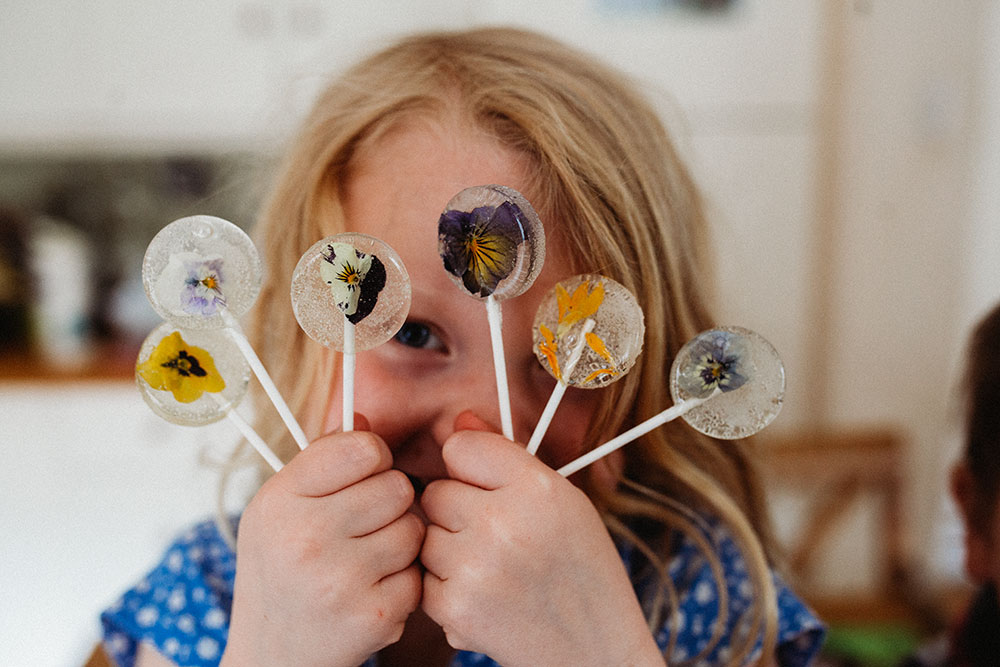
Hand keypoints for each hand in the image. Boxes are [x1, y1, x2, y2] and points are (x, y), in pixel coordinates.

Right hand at [222, 417, 424, 666]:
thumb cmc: (282, 571)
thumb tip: (365, 416)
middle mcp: (303, 536)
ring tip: (366, 563)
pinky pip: (419, 576)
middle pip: (398, 486)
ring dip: (400, 546)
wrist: (271, 657)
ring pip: (414, 530)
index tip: (363, 477)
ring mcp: (338, 579)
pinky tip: (372, 595)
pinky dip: (404, 586)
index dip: (374, 460)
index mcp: (279, 499)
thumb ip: (322, 460)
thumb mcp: (280, 509)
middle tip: (363, 529)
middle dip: (390, 506)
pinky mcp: (371, 616)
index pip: (362, 446)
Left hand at [419, 414, 663, 665]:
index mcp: (537, 488)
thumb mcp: (564, 501)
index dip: (469, 467)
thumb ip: (507, 458)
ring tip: (493, 569)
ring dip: (448, 551)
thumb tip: (458, 421)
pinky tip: (486, 596)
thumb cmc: (582, 570)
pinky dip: (446, 589)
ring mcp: (477, 568)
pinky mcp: (456, 608)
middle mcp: (505, 523)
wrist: (594, 650)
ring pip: (425, 536)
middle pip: (436, 492)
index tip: (484, 484)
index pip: (460, 447)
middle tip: (496, 537)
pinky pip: (423, 579)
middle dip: (457, 512)